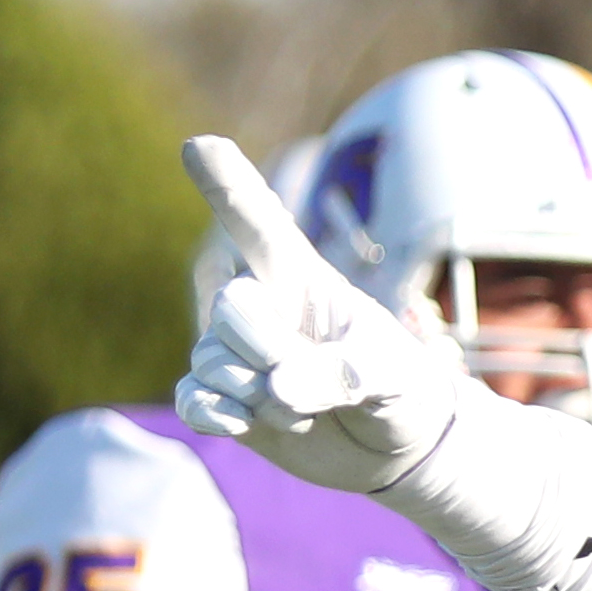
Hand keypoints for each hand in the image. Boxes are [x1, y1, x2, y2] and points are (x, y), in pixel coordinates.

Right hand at [174, 136, 461, 492]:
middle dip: (273, 349)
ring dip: (264, 397)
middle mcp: (260, 307)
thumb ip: (341, 374)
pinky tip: (243, 423)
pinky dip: (215, 414)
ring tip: (307, 408)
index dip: (228, 186)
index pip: (259, 225)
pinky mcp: (221, 399)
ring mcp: (234, 352)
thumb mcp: (391, 375)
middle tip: (315, 377)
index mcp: (302, 279)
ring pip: (213, 362)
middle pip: (231, 308)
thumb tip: (275, 389)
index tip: (199, 145)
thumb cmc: (400, 387)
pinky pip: (191, 399)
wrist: (397, 444)